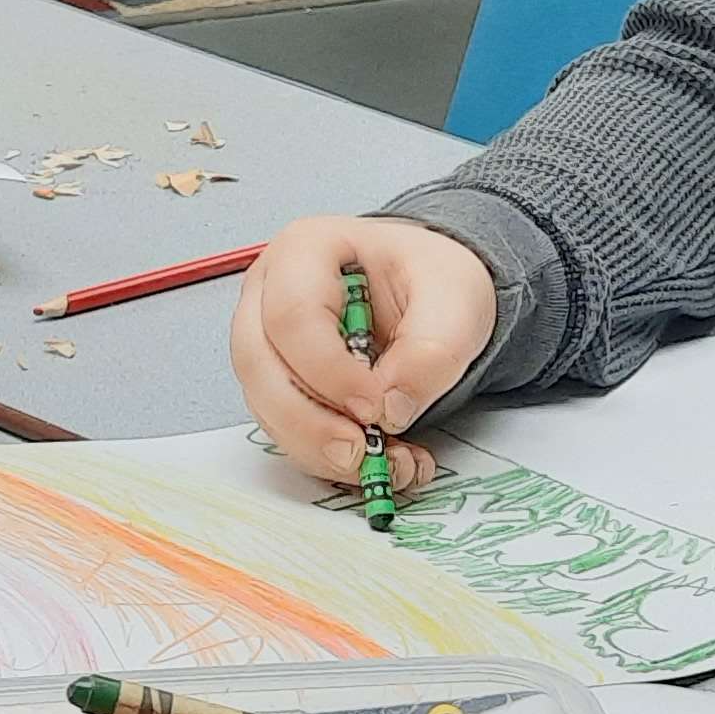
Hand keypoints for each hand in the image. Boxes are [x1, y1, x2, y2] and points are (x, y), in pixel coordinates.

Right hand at [229, 217, 498, 503]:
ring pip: (265, 406)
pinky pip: (284, 429)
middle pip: (259, 365)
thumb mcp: (455, 301)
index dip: (328, 370)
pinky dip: (325, 456)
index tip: (376, 404)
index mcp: (305, 250)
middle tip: (361, 452)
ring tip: (381, 462)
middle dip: (309, 421)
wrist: (429, 292)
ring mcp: (265, 340)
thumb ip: (431, 351)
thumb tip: (392, 408)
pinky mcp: (276, 384)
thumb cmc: (430, 278)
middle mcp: (268, 293)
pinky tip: (376, 460)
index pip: (292, 314)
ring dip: (318, 447)